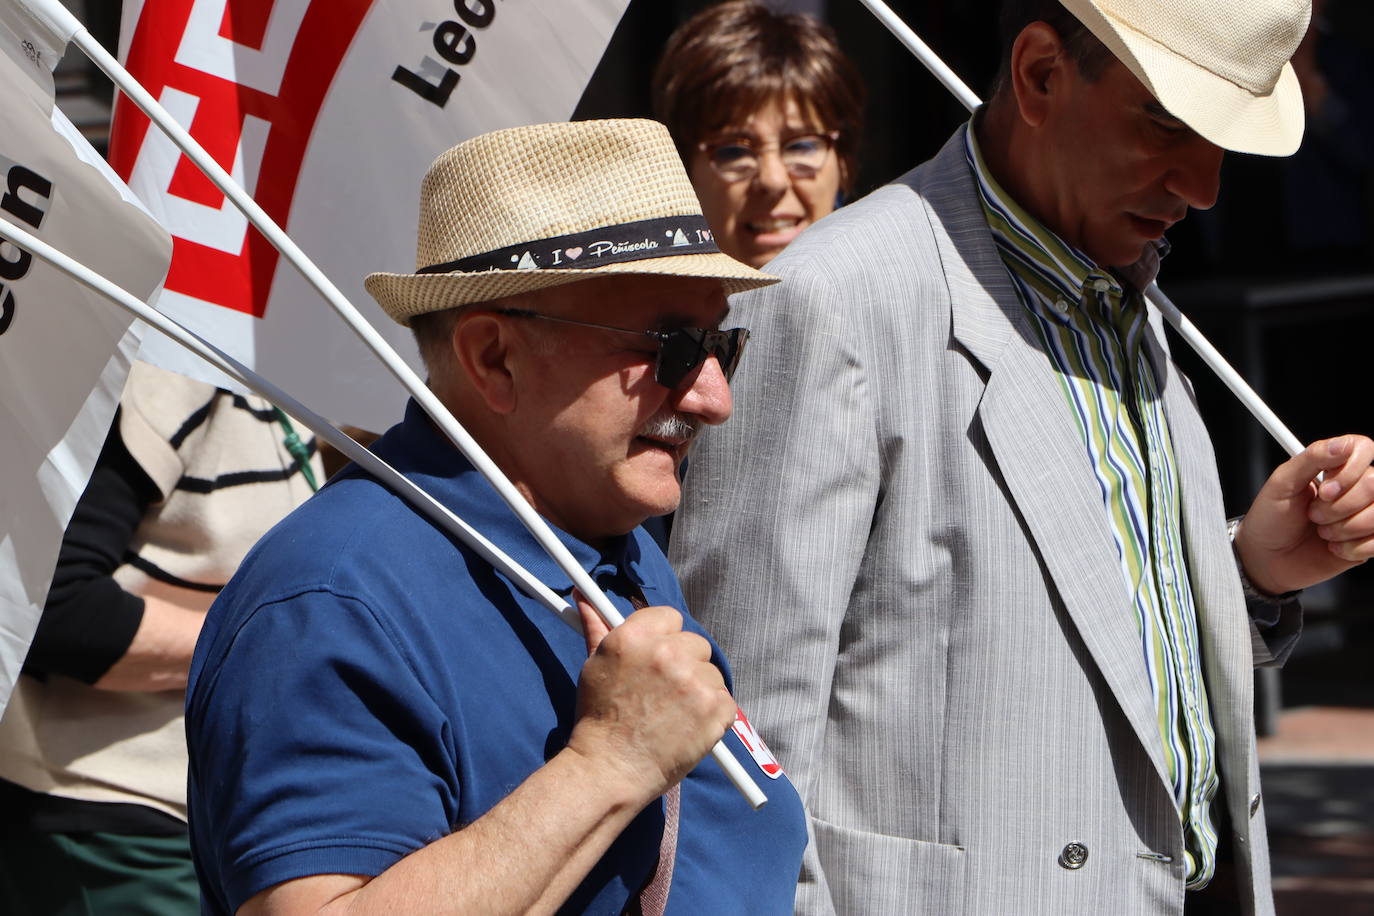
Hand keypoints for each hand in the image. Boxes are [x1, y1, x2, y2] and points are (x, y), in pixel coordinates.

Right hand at [566, 592, 734, 801]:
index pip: (669, 616)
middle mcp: (666, 653)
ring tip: (673, 715)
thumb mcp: (595, 667)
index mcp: (635, 637)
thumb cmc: (599, 720)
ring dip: (699, 691)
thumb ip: (597, 629)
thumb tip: (585, 599)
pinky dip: (713, 715)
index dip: (665, 637)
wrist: (610, 769)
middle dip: (684, 664)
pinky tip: (688, 727)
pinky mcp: (715, 708)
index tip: (659, 657)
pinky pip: (726, 700)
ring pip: (712, 673)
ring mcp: (694, 681)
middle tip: (664, 692)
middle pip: (695, 643)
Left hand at [1236, 434, 1373, 594]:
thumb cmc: (1271, 519)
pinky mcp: (1371, 541)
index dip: (1350, 470)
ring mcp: (1366, 514)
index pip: (1365, 449)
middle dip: (1340, 505)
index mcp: (1335, 467)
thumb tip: (1342, 444)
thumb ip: (1311, 458)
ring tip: (1322, 531)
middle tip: (1313, 514)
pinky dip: (1353, 547)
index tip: (1324, 490)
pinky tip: (1334, 547)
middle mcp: (1355, 487)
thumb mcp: (1282, 483)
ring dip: (1345, 528)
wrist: (1268, 559)